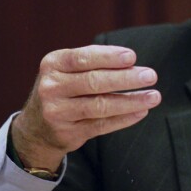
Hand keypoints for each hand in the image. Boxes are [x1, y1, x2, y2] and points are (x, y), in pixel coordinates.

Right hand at [11, 45, 160, 170]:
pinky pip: (102, 125)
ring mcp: (58, 112)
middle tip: (150, 75)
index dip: (109, 57)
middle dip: (126, 78)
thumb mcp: (69, 68)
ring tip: (154, 96)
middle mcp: (51, 87)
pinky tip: (141, 111)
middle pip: (94, 82)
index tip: (132, 57)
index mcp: (53, 64)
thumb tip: (131, 62)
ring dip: (131, 101)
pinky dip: (124, 119)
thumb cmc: (65, 87)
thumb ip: (95, 62)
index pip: (83, 58)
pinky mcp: (68, 133)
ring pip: (100, 106)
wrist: (37, 126)